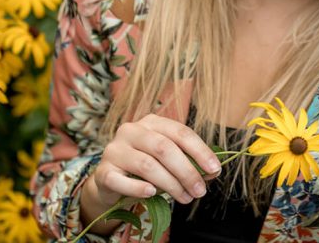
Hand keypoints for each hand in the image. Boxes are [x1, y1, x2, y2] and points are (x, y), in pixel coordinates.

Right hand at [91, 113, 221, 207]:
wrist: (111, 180)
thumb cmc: (146, 167)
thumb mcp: (168, 160)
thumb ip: (189, 161)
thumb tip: (213, 171)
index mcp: (152, 122)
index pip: (180, 132)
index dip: (200, 151)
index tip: (215, 169)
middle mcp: (132, 130)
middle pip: (165, 148)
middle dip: (187, 171)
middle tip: (200, 191)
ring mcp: (115, 149)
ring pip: (147, 165)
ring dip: (170, 184)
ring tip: (185, 198)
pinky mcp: (103, 171)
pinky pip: (121, 180)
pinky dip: (138, 188)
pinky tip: (151, 194)